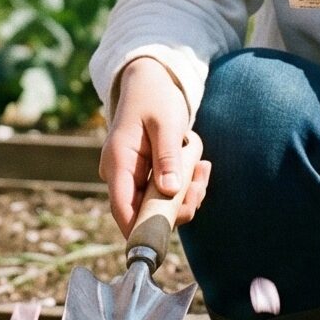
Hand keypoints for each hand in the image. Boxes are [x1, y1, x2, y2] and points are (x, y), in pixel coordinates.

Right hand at [100, 56, 208, 240]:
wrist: (149, 81)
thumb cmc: (154, 97)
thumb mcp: (165, 123)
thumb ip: (167, 158)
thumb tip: (169, 193)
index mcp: (117, 161)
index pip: (122, 208)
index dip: (140, 229)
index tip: (165, 238)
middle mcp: (121, 174)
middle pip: (145, 212)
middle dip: (177, 206)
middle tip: (200, 183)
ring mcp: (133, 177)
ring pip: (160, 205)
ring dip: (186, 194)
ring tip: (201, 166)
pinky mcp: (147, 177)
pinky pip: (166, 193)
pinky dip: (185, 185)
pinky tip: (199, 166)